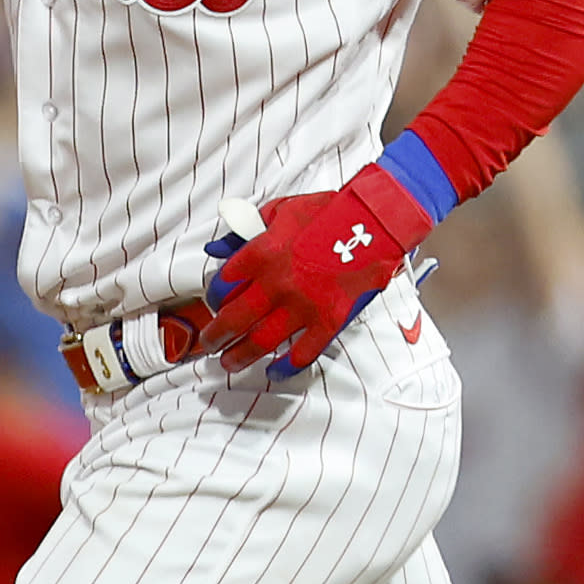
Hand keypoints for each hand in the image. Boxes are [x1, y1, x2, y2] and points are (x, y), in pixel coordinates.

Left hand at [202, 163, 438, 376]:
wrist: (374, 222)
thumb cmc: (329, 213)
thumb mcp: (280, 211)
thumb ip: (247, 230)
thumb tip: (220, 248)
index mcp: (262, 253)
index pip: (224, 284)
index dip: (214, 298)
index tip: (215, 304)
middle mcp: (277, 282)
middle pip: (234, 319)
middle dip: (216, 336)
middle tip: (209, 343)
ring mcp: (303, 305)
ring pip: (261, 341)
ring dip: (240, 356)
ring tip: (229, 362)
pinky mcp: (329, 320)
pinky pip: (302, 353)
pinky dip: (285, 367)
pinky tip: (273, 372)